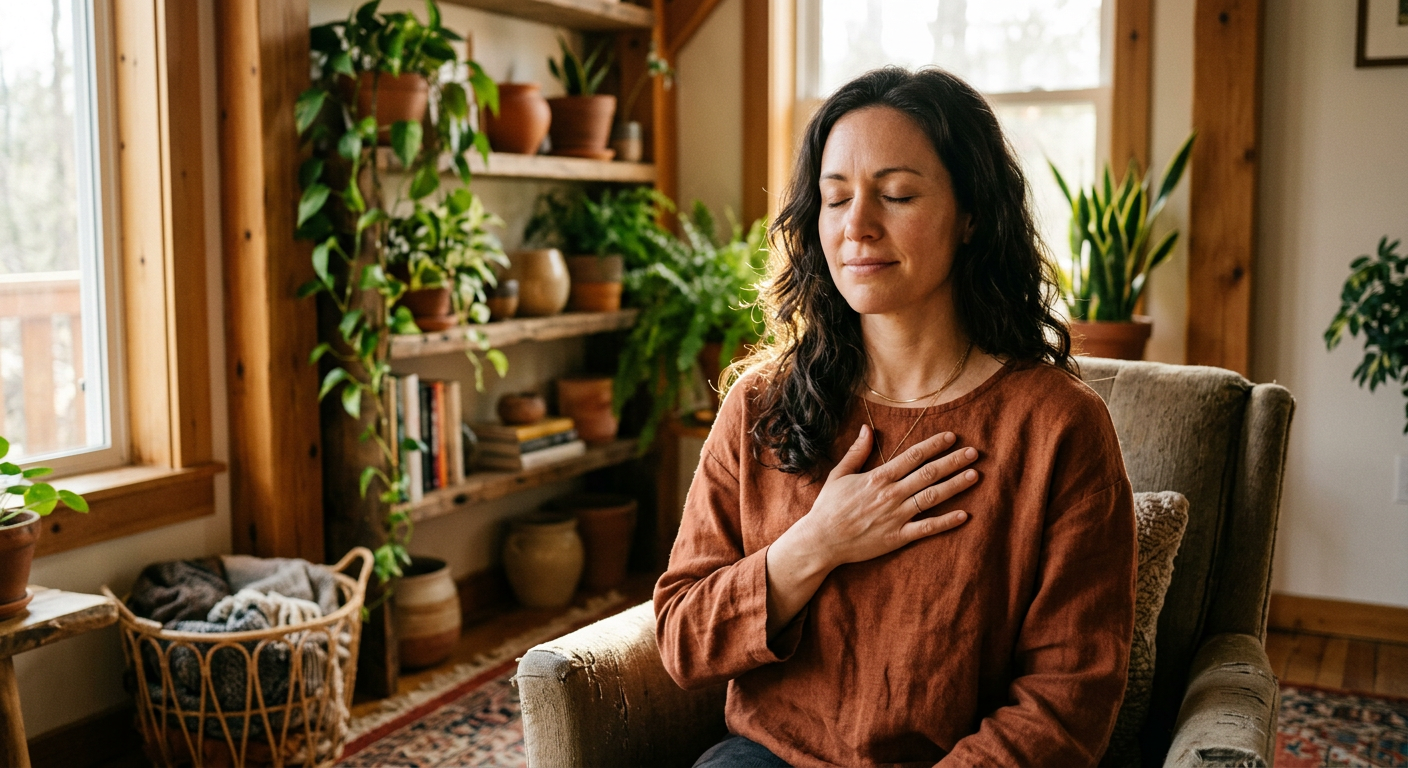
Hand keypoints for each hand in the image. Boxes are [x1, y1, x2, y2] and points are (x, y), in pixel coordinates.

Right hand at [764, 424, 978, 637]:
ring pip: (932, 497)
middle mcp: (891, 494)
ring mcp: (896, 516)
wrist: (821, 540)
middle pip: (928, 473)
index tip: (951, 437)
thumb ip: (856, 452)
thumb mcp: (839, 474)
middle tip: (974, 452)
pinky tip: (964, 515)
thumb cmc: (828, 507)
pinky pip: (926, 528)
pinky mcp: (897, 537)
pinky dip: (946, 522)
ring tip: (975, 475)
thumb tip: (867, 428)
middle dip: (953, 461)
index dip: (934, 445)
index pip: (913, 456)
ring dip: (955, 485)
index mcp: (878, 477)